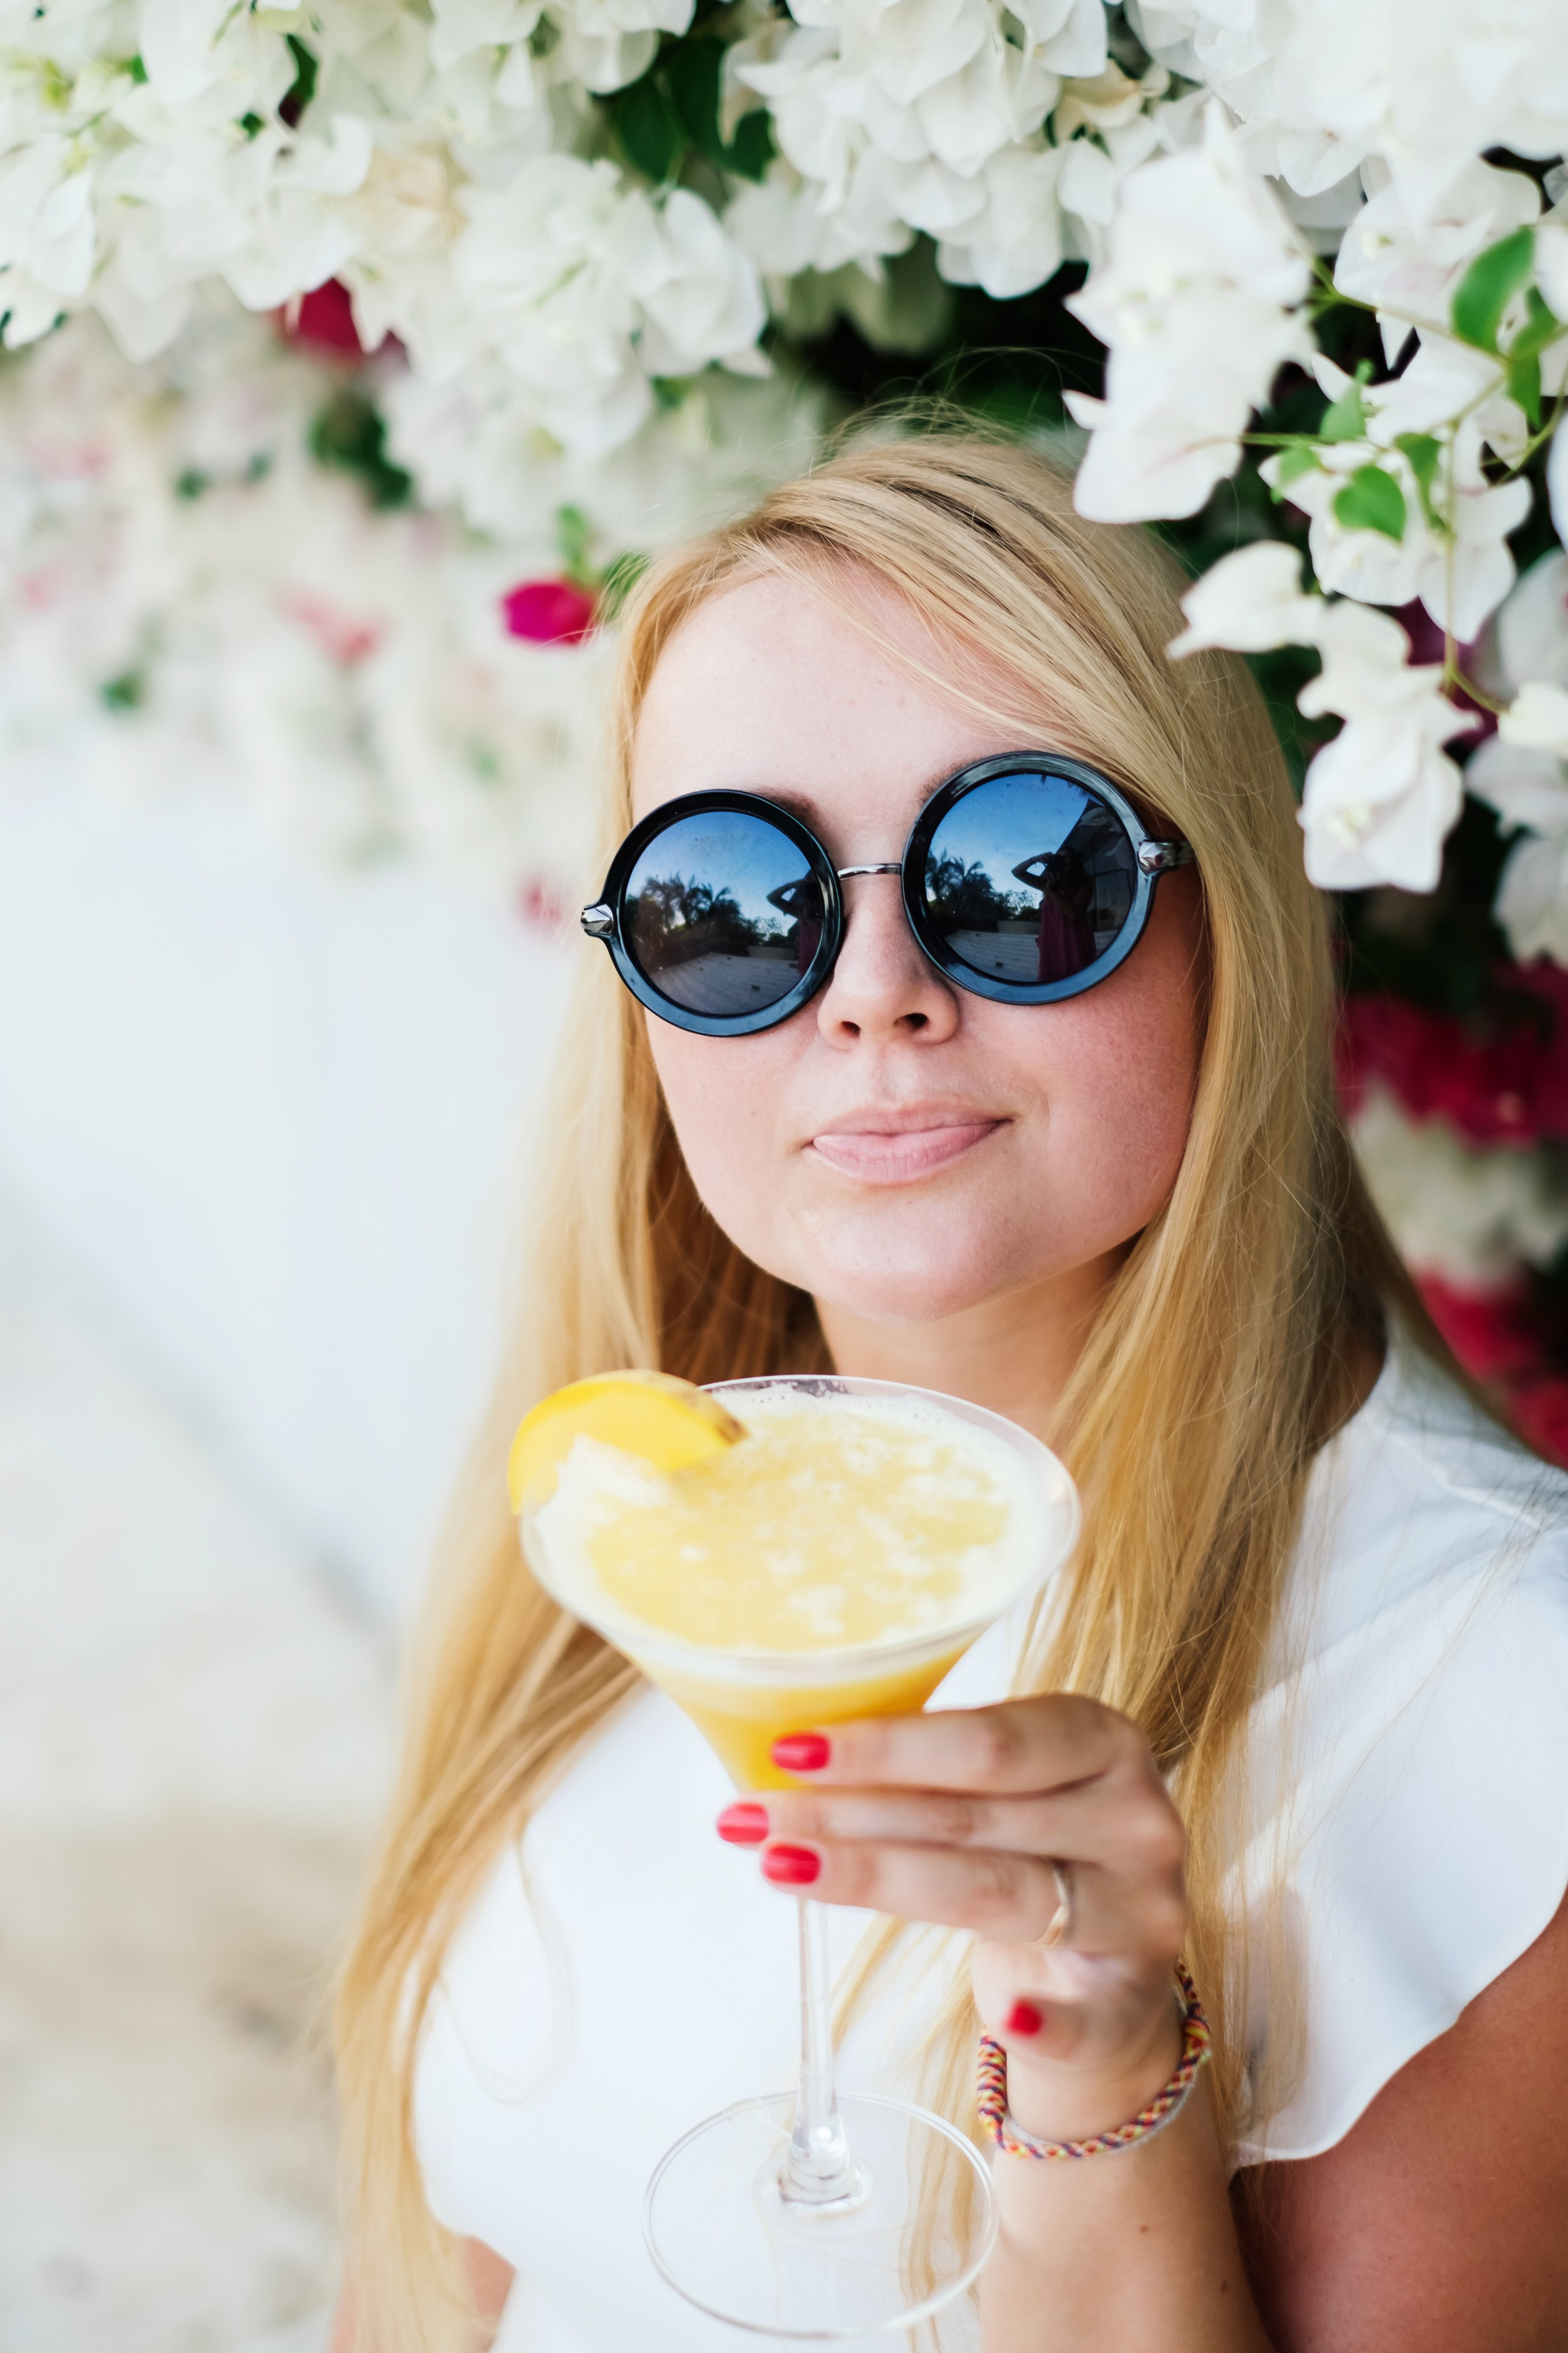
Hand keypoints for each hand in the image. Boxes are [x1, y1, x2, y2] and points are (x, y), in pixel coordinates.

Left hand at [717, 1697, 1189, 2141]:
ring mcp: (1139, 1917)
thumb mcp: (1000, 1793)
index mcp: (1103, 1741)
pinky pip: (1081, 2017)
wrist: (1108, 1977)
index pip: (989, 1739)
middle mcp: (1133, 1821)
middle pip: (974, 1815)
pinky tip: (1004, 2017)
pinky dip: (1042, 2019)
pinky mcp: (1130, 2007)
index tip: (790, 1749)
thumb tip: (787, 1752)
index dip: (886, 1746)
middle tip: (754, 1814)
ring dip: (878, 1881)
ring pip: (997, 1895)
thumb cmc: (1031, 1857)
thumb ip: (923, 1768)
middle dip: (851, 1813)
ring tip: (780, 1867)